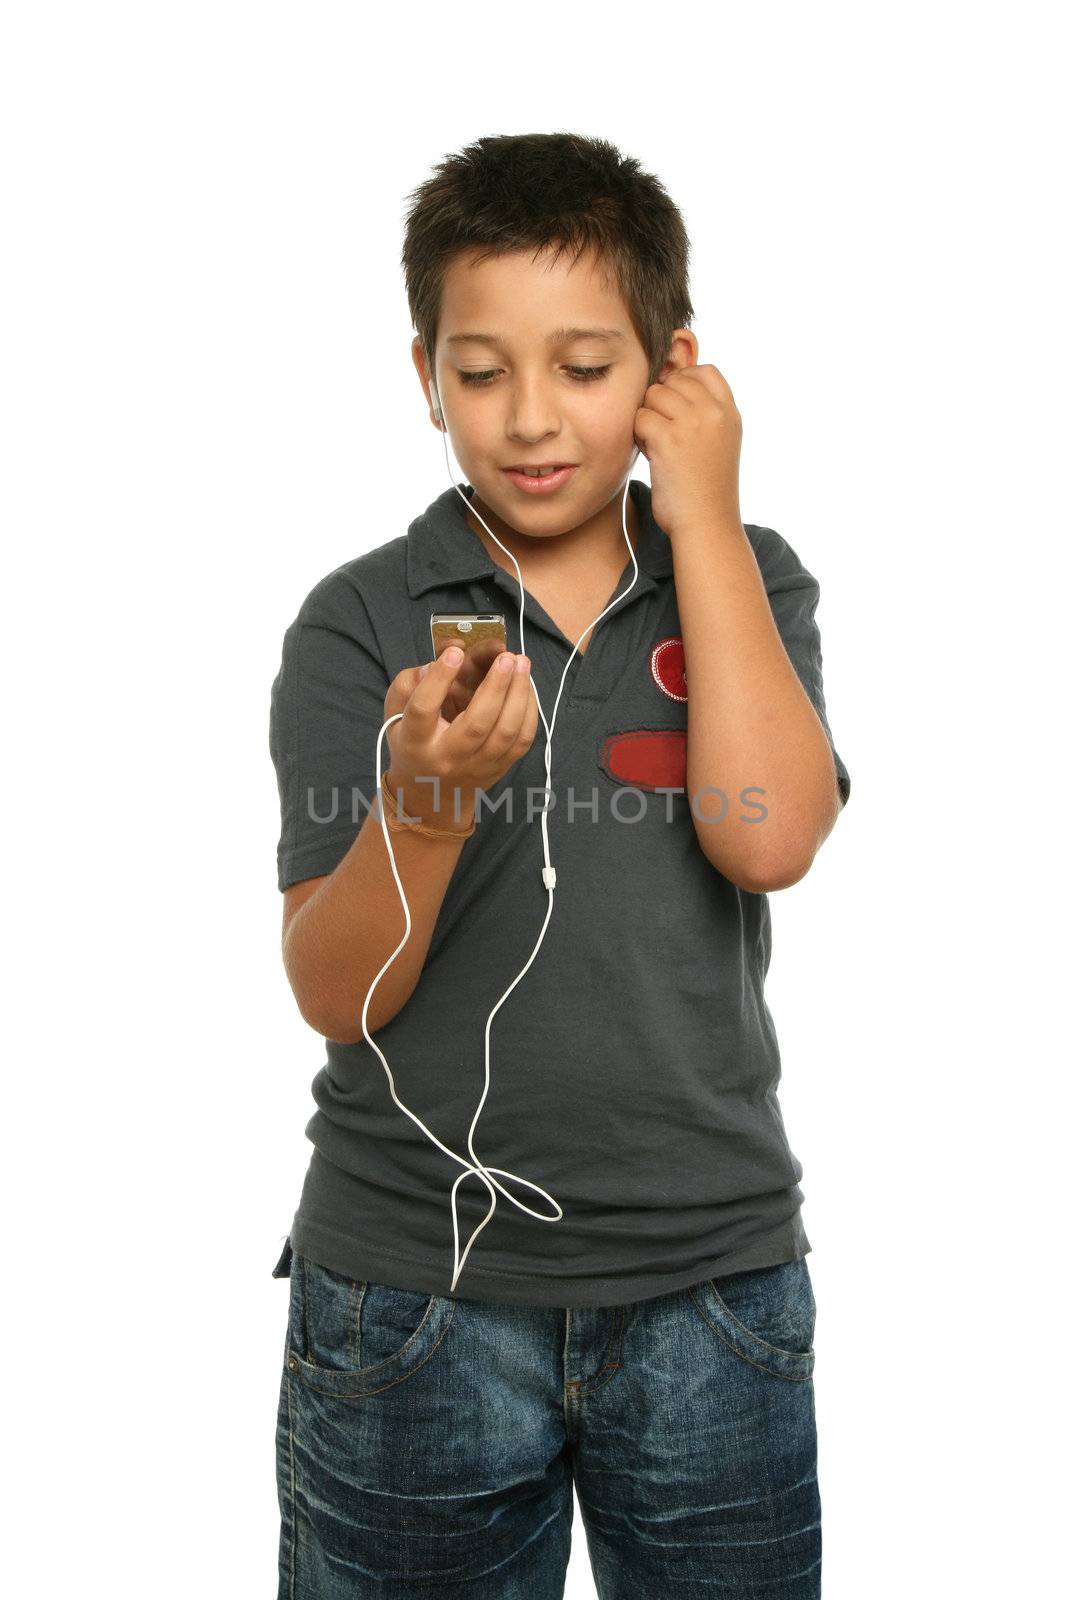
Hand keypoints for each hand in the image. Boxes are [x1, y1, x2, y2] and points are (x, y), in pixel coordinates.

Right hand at [383, 646, 537, 829]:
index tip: (455, 653)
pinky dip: (529, 710)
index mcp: (415, 743)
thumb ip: (406, 686)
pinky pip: (522, 740)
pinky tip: (526, 686)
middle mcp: (448, 757)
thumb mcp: (394, 717)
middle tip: (506, 657)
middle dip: (496, 686)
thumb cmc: (414, 745)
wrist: (431, 795)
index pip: (424, 709)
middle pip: (476, 724)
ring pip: (506, 732)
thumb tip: (435, 664)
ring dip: (519, 694)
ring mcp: (477, 766)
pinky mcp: (499, 768)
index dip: (439, 679)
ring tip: (522, 663)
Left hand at [633, 363, 742, 537]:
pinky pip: (640, 417)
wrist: (706, 524)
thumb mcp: (720, 444)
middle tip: (666, 435)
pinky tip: (652, 457)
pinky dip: (640, 437)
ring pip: (653, 395)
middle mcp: (714, 412)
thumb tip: (670, 384)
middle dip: (661, 405)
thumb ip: (705, 414)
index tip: (675, 410)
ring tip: (659, 446)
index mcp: (729, 413)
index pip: (704, 370)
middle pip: (672, 381)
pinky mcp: (669, 437)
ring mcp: (693, 422)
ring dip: (648, 419)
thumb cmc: (706, 491)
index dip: (682, 382)